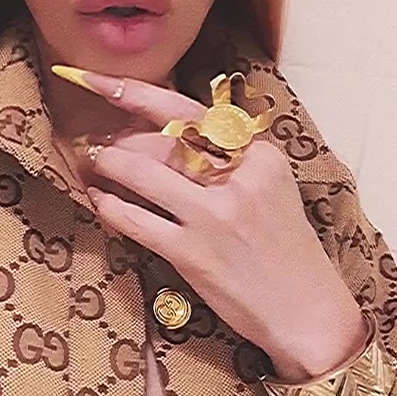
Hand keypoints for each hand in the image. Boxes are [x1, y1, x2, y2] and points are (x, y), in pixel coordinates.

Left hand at [60, 68, 366, 380]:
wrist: (306, 311)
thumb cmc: (286, 252)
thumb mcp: (273, 191)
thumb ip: (232, 161)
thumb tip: (171, 138)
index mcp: (261, 156)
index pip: (191, 110)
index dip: (139, 93)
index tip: (104, 83)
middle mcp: (239, 178)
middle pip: (163, 137)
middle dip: (120, 136)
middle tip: (95, 139)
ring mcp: (214, 215)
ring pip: (142, 172)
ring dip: (107, 164)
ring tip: (90, 163)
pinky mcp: (193, 253)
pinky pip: (136, 220)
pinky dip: (110, 207)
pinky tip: (99, 201)